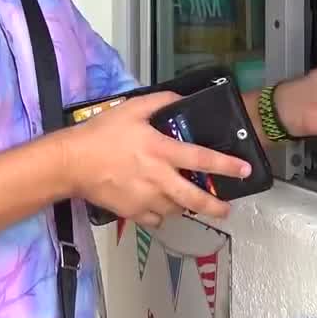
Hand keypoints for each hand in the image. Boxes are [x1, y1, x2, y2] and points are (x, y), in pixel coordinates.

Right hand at [61, 92, 252, 228]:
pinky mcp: (133, 213)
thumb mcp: (131, 108)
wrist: (71, 162)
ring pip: (176, 210)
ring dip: (184, 207)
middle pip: (195, 198)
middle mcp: (159, 178)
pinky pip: (155, 219)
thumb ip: (159, 101)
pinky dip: (161, 215)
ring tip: (187, 202)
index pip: (201, 159)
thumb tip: (181, 97)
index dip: (226, 165)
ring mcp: (146, 199)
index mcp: (161, 151)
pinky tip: (159, 207)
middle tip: (226, 209)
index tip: (244, 171)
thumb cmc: (101, 133)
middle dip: (215, 206)